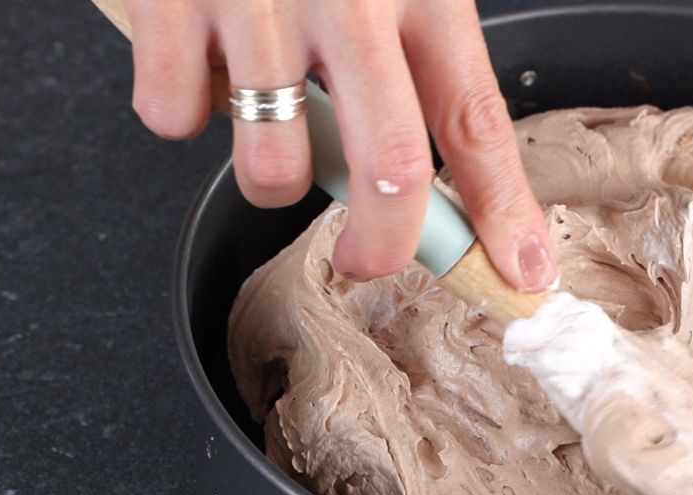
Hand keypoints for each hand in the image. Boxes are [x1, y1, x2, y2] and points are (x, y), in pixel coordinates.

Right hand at [125, 0, 557, 290]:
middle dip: (382, 247)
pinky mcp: (171, 0)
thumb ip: (419, 53)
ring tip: (270, 125)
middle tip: (369, 262)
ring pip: (274, 165)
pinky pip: (172, 116)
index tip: (521, 271)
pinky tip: (201, 63)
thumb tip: (443, 175)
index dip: (505, 211)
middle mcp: (350, 1)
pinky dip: (182, 112)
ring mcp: (258, 4)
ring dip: (271, 177)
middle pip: (388, 173)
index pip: (476, 124)